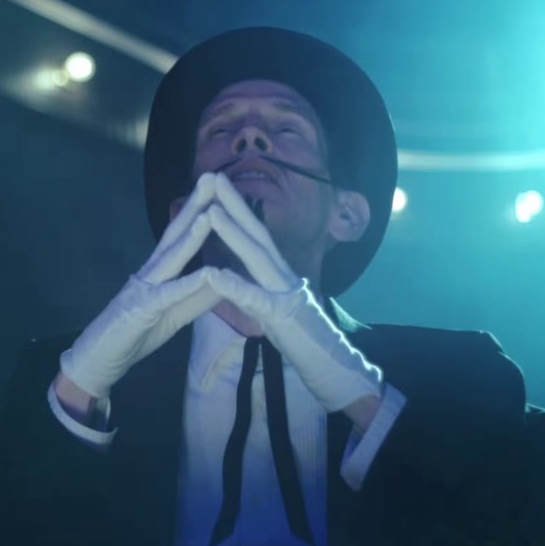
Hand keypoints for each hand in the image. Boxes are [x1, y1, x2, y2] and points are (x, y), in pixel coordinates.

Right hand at [59, 174, 223, 398]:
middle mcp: (149, 273)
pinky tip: (206, 273)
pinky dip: (187, 284)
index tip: (219, 190)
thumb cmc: (134, 336)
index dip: (200, 213)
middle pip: (174, 235)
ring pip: (170, 258)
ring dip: (191, 235)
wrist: (99, 362)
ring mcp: (142, 289)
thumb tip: (223, 279)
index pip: (181, 237)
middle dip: (194, 206)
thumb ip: (196, 298)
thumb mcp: (173, 316)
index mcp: (159, 273)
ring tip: (210, 211)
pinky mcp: (139, 311)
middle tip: (212, 177)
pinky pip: (166, 296)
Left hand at [205, 175, 381, 410]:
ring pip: (258, 258)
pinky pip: (256, 300)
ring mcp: (286, 295)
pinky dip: (234, 285)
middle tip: (212, 176)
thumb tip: (248, 268)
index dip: (237, 209)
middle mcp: (284, 276)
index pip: (257, 235)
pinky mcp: (283, 318)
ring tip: (210, 211)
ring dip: (233, 233)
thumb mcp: (278, 307)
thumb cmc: (303, 340)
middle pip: (257, 233)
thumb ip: (262, 286)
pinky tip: (213, 274)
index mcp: (279, 274)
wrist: (334, 369)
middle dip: (234, 203)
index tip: (217, 185)